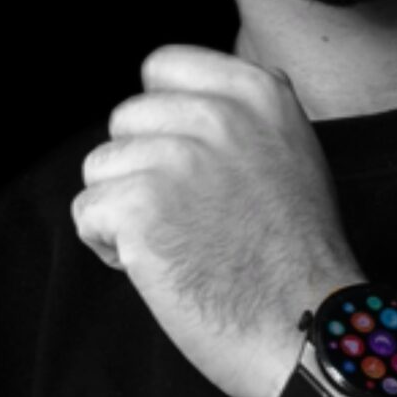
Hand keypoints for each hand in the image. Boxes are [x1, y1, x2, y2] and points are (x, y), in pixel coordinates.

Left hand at [72, 47, 361, 396]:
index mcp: (258, 93)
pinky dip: (108, 247)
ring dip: (122, 211)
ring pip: (101, 167)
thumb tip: (189, 96)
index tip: (184, 163)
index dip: (161, 120)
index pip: (162, 66)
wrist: (309, 330)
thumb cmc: (300, 258)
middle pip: (126, 120)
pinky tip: (153, 268)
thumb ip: (246, 115)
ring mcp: (177, 158)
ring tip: (172, 244)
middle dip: (140, 169)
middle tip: (184, 217)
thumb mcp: (295, 154)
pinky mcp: (141, 207)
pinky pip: (87, 212)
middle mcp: (216, 114)